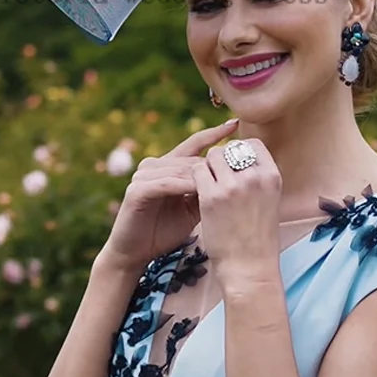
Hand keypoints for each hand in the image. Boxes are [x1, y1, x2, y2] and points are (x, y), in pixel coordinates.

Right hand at [100, 118, 240, 271]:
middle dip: (215, 164)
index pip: (194, 144)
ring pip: (180, 170)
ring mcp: (143, 176)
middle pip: (190, 158)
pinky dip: (184, 186)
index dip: (214, 134)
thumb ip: (207, 190)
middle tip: (240, 167)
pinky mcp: (137, 190)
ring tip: (226, 182)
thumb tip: (236, 176)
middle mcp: (153, 166)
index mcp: (167, 166)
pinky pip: (166, 184)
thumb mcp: (193, 208)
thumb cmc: (165, 232)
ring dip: (203, 176)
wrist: (136, 253)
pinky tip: (203, 191)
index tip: (235, 123)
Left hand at [192, 136, 282, 282]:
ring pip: (212, 157)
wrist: (249, 268)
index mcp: (272, 176)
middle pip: (230, 149)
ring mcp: (232, 186)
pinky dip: (194, 179)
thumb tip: (240, 160)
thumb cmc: (258, 239)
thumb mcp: (269, 202)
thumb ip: (258, 179)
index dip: (239, 150)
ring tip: (206, 186)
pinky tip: (196, 193)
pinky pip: (197, 172)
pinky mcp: (211, 197)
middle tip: (215, 178)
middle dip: (220, 161)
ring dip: (206, 168)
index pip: (253, 145)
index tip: (232, 165)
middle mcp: (254, 177)